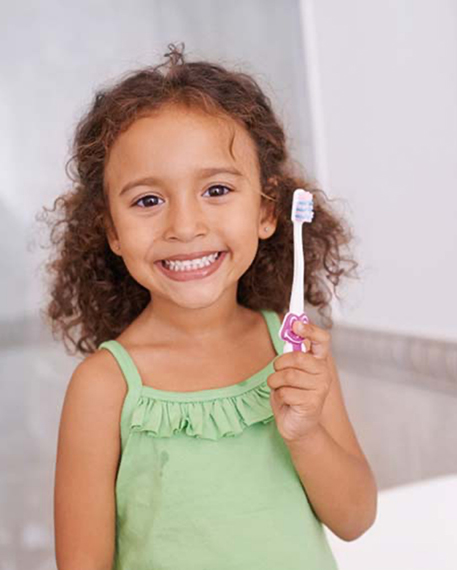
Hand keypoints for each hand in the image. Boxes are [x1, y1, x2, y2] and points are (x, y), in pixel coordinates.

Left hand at [267, 320, 332, 444]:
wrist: (296, 425)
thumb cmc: (291, 395)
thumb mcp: (288, 370)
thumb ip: (291, 351)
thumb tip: (290, 329)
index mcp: (318, 361)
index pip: (322, 339)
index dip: (310, 330)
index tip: (296, 325)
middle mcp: (323, 372)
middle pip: (298, 357)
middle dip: (280, 364)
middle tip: (278, 371)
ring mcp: (320, 388)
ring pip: (288, 375)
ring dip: (276, 382)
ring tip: (281, 389)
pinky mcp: (313, 403)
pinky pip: (285, 392)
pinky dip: (279, 396)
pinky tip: (287, 402)